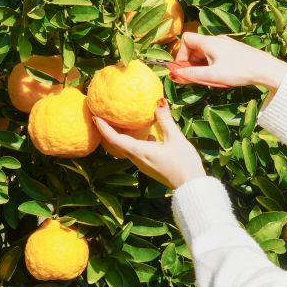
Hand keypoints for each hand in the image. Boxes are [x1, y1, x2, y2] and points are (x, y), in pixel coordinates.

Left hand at [92, 99, 206, 188]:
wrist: (190, 186)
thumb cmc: (183, 162)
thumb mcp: (175, 138)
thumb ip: (165, 120)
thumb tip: (158, 101)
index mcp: (139, 151)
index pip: (115, 139)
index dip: (103, 128)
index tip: (95, 116)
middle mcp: (137, 159)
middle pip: (117, 144)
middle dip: (109, 131)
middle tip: (105, 116)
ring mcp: (143, 164)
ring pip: (127, 148)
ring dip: (122, 136)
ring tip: (122, 123)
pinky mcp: (150, 166)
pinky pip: (137, 151)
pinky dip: (136, 141)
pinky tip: (146, 135)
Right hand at [172, 32, 286, 89]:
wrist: (265, 69)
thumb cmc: (239, 71)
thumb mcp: (212, 75)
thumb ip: (192, 74)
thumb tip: (175, 74)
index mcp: (209, 42)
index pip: (186, 39)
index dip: (181, 54)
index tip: (183, 69)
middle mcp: (216, 40)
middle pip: (195, 47)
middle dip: (190, 62)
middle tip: (192, 78)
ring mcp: (224, 45)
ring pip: (204, 52)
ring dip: (200, 65)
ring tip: (207, 78)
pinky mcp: (232, 51)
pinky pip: (214, 55)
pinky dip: (210, 65)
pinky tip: (218, 76)